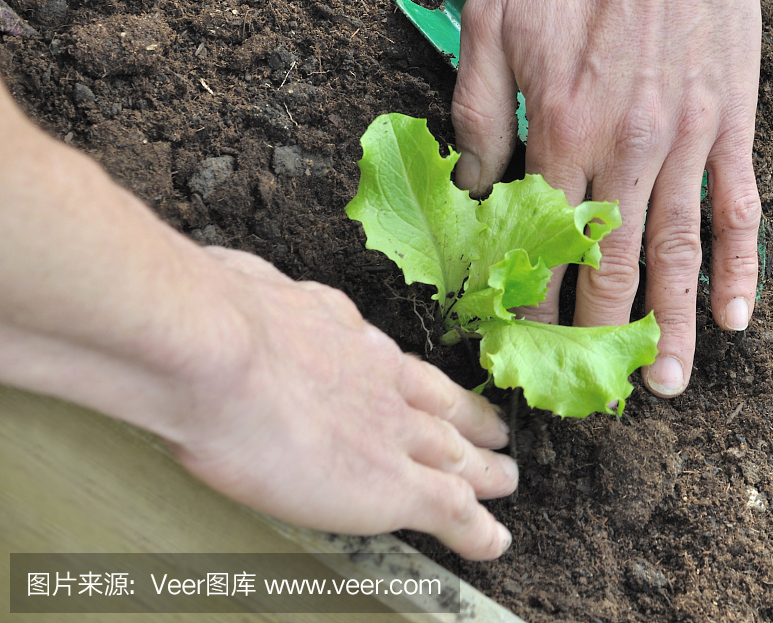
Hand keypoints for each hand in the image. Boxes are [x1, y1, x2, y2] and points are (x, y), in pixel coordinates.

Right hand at [168, 247, 516, 559]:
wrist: (220, 355)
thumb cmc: (208, 323)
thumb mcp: (239, 292)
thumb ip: (250, 300)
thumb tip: (231, 290)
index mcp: (341, 335)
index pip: (392, 365)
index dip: (416, 383)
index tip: (429, 390)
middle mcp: (377, 379)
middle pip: (438, 405)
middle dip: (470, 420)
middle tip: (497, 432)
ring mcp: (391, 430)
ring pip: (453, 454)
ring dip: (483, 470)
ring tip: (505, 480)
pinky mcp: (393, 482)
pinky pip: (448, 508)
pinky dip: (475, 530)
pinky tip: (493, 540)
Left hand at [450, 0, 762, 397]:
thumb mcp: (490, 21)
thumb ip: (476, 112)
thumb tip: (480, 188)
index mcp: (559, 129)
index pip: (540, 240)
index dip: (530, 300)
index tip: (523, 349)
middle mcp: (625, 149)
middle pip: (611, 264)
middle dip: (596, 335)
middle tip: (591, 390)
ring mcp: (687, 141)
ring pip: (677, 254)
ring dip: (670, 325)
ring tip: (666, 383)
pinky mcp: (731, 124)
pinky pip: (737, 210)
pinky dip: (737, 268)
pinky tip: (735, 317)